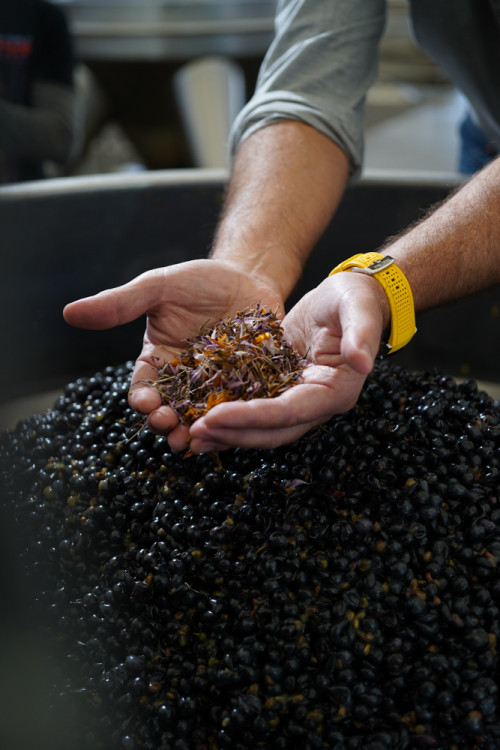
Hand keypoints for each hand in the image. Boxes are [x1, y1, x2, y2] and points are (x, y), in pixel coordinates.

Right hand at [63, 258, 283, 446]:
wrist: (249, 275)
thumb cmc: (199, 281)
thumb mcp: (158, 287)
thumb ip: (120, 303)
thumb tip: (69, 312)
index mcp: (157, 362)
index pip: (143, 388)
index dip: (142, 400)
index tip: (145, 403)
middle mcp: (185, 382)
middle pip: (170, 412)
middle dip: (167, 424)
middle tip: (170, 426)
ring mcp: (218, 388)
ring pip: (204, 419)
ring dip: (198, 432)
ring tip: (197, 439)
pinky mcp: (249, 389)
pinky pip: (241, 410)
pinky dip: (236, 421)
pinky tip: (237, 425)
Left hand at [186, 271, 387, 451]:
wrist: (347, 297)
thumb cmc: (354, 299)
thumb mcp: (358, 308)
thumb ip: (361, 334)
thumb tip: (363, 363)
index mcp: (335, 390)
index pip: (289, 413)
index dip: (252, 418)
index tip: (216, 416)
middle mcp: (315, 403)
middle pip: (271, 430)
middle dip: (232, 433)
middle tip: (195, 433)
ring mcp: (296, 399)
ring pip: (259, 428)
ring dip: (226, 433)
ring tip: (191, 435)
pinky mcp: (280, 389)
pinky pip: (252, 410)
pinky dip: (227, 416)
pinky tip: (199, 415)